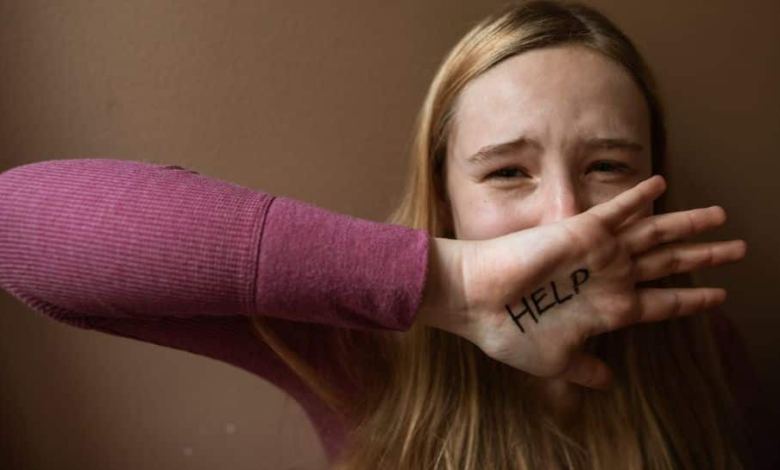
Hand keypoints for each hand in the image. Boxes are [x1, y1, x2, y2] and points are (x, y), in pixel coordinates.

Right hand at [418, 175, 746, 389]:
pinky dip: (639, 197)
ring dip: (688, 224)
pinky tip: (661, 184)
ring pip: (655, 234)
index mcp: (608, 309)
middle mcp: (609, 278)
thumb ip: (587, 368)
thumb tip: (608, 380)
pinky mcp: (581, 232)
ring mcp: (599, 254)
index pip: (662, 303)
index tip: (719, 296)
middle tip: (740, 250)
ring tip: (722, 215)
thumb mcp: (555, 361)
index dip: (693, 299)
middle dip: (705, 256)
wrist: (477, 302)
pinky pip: (617, 210)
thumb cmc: (511, 333)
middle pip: (669, 263)